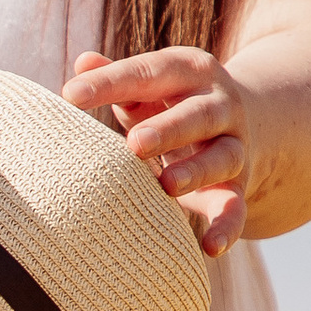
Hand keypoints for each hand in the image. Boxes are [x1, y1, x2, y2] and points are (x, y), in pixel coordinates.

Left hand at [64, 47, 252, 254]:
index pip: (149, 72)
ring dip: (197, 171)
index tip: (70, 95)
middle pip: (199, 114)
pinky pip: (237, 208)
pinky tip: (209, 248)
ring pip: (223, 158)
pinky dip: (226, 228)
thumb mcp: (147, 86)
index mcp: (189, 71)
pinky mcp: (238, 187)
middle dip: (169, 128)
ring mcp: (234, 146)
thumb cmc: (169, 103)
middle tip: (134, 143)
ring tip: (166, 184)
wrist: (241, 122)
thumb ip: (117, 77)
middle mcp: (220, 105)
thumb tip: (82, 61)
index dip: (110, 82)